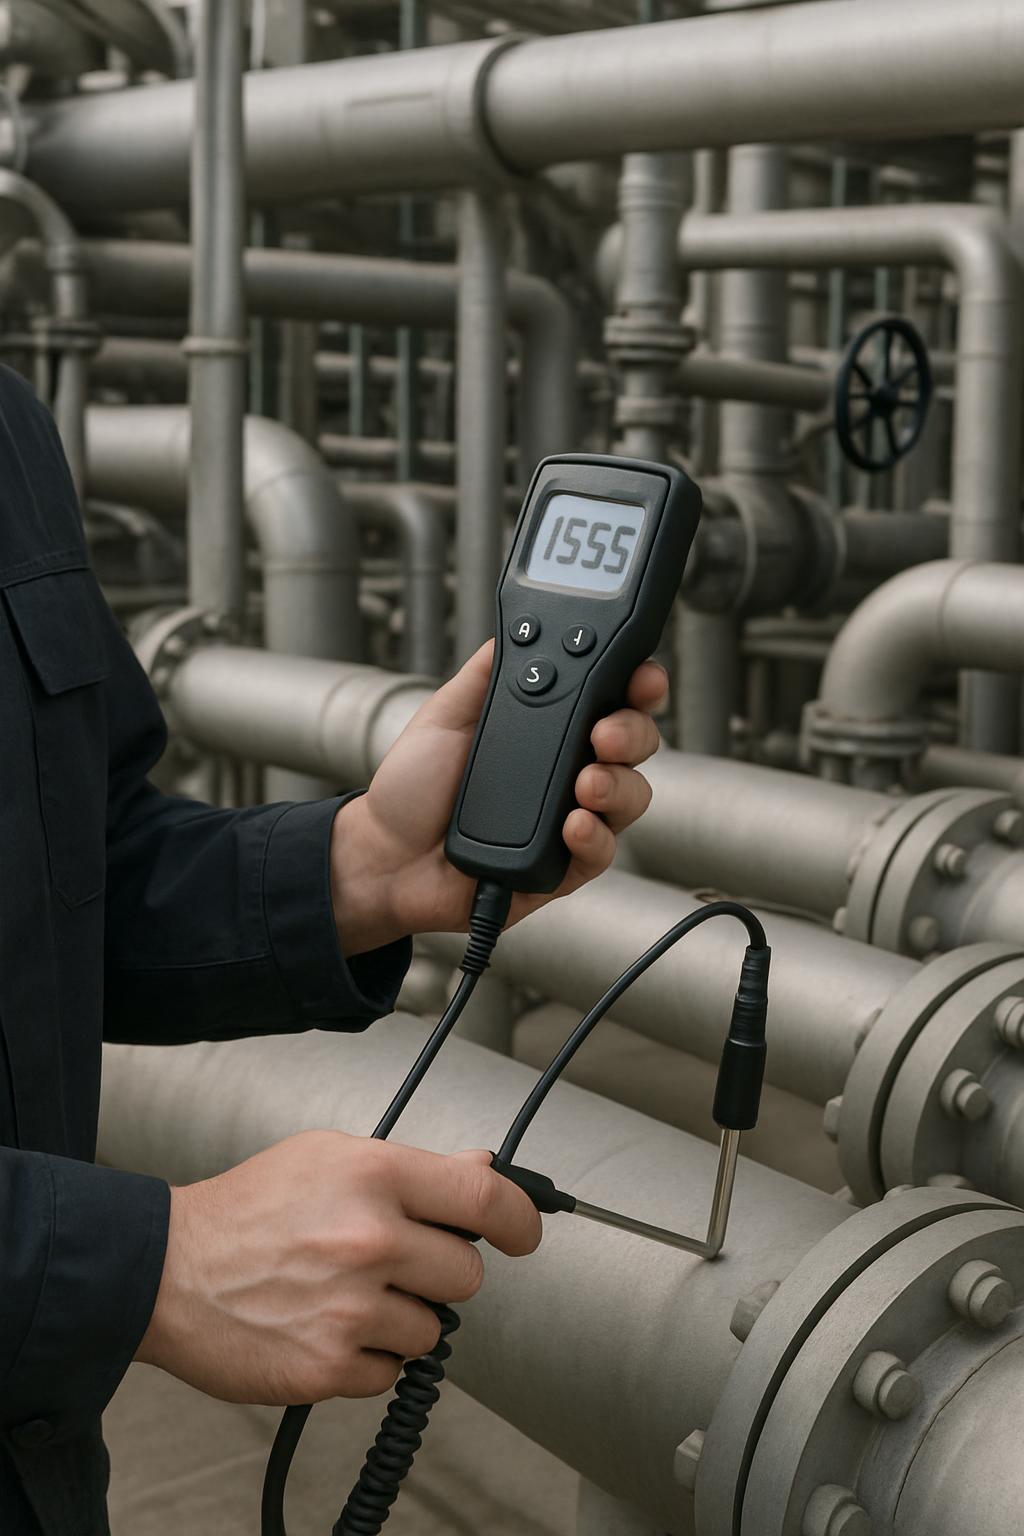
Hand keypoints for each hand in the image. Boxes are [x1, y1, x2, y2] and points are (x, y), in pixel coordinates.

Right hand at [136, 1134, 539, 1404]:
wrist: (164, 1270)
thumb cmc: (247, 1210)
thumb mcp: (328, 1158)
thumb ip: (411, 1167)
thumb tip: (481, 1165)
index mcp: (374, 1175)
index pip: (485, 1197)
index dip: (520, 1218)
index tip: (525, 1232)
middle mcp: (370, 1238)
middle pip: (466, 1273)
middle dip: (438, 1271)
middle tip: (391, 1263)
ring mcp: (351, 1307)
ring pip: (433, 1329)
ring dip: (401, 1319)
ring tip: (345, 1295)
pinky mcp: (329, 1367)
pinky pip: (391, 1371)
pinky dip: (366, 1358)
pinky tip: (324, 1327)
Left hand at [331, 641, 666, 953]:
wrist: (383, 852)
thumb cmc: (413, 787)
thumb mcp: (445, 713)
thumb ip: (487, 672)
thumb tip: (516, 627)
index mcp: (550, 728)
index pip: (612, 699)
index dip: (638, 684)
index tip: (641, 676)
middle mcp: (569, 770)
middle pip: (636, 744)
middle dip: (634, 731)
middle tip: (606, 733)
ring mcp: (570, 818)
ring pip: (630, 798)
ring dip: (618, 786)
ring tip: (586, 784)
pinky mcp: (561, 867)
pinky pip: (600, 854)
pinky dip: (594, 838)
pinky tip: (572, 825)